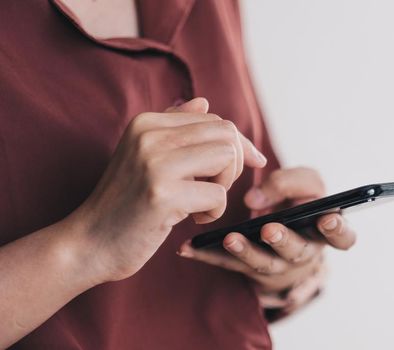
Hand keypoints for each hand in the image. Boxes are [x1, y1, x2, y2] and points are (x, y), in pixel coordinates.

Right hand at [71, 98, 266, 281]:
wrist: (89, 243)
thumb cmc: (126, 203)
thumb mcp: (147, 158)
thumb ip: (175, 130)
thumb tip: (204, 102)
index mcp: (147, 122)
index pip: (215, 120)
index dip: (237, 146)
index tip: (234, 171)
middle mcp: (149, 135)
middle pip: (227, 134)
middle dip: (234, 164)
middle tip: (213, 188)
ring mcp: (154, 163)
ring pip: (227, 158)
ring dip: (224, 186)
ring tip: (200, 202)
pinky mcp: (162, 194)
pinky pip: (219, 195)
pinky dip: (214, 212)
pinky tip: (192, 219)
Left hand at [178, 167, 356, 313]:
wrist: (280, 229)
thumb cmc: (297, 202)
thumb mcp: (303, 184)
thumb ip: (287, 182)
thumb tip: (255, 199)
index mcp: (323, 230)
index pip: (342, 237)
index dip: (338, 230)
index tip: (328, 219)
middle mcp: (304, 252)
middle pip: (298, 251)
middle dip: (284, 239)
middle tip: (270, 229)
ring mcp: (276, 265)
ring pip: (262, 263)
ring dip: (246, 251)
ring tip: (229, 238)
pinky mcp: (247, 269)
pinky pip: (227, 265)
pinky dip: (207, 256)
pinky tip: (187, 248)